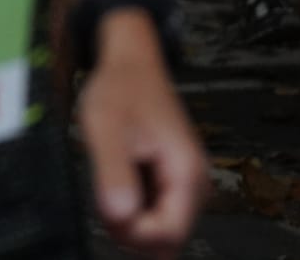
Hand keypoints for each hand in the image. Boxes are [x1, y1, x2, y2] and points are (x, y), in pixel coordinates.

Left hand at [77, 21, 207, 258]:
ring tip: (111, 180)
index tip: (108, 208)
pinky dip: (132, 205)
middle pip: (166, 237)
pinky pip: (154, 211)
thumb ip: (113, 173)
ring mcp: (185, 184)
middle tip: (105, 195)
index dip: (135, 232)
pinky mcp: (171, 181)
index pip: (169, 233)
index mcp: (186, 174)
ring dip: (130, 217)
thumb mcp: (106, 128)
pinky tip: (118, 179)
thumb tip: (119, 217)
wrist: (131, 63)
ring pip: (159, 227)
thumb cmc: (120, 89)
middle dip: (131, 229)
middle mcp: (194, 185)